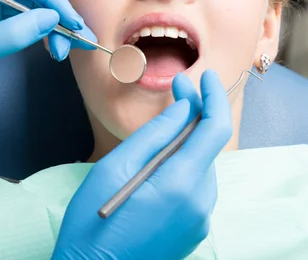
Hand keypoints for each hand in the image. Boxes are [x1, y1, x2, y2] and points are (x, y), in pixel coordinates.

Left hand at [0, 0, 94, 128]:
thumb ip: (17, 31)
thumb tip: (53, 19)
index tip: (71, 21)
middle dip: (56, 16)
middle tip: (74, 42)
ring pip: (27, 11)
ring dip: (49, 29)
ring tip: (61, 52)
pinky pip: (17, 25)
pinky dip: (35, 36)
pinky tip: (46, 48)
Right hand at [52, 69, 231, 259]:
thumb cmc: (92, 224)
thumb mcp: (115, 168)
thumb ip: (155, 134)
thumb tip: (184, 107)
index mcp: (182, 183)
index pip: (214, 128)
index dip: (213, 97)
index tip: (206, 76)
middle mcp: (200, 202)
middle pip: (208, 146)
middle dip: (196, 115)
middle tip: (177, 89)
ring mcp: (200, 220)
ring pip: (202, 166)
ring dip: (188, 142)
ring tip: (160, 132)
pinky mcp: (194, 231)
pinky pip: (196, 188)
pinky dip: (184, 167)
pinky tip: (160, 165)